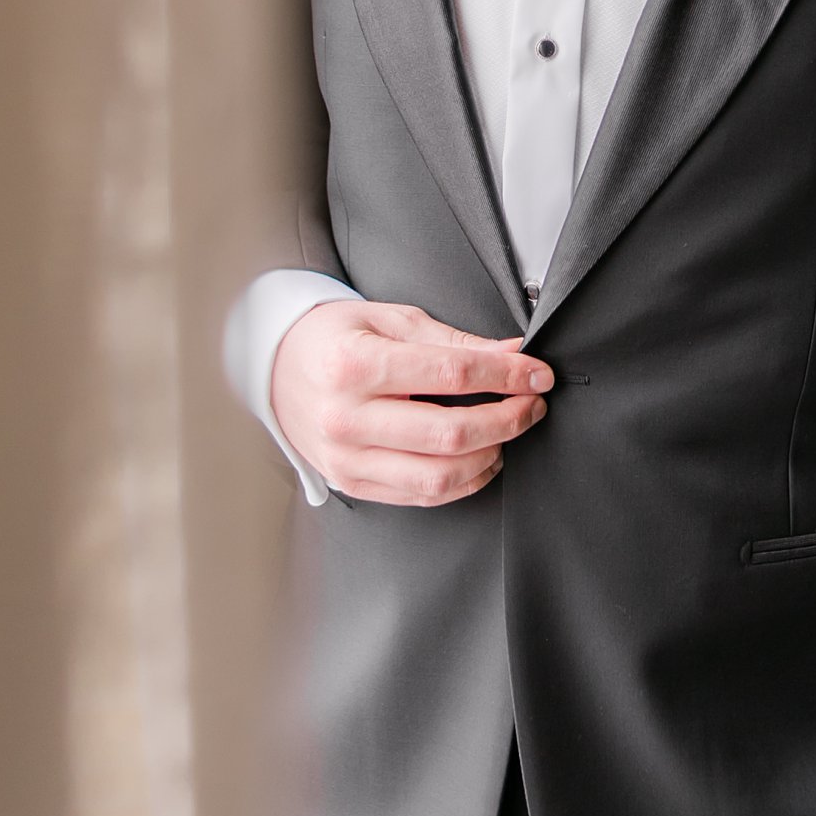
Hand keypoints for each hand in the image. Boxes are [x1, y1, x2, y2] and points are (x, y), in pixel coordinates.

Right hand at [270, 299, 553, 505]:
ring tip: (508, 430)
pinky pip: (420, 495)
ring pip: (438, 476)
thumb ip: (455, 342)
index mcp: (356, 365)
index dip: (506, 376)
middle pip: (450, 433)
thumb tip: (513, 355)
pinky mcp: (352, 483)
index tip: (538, 374)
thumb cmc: (337, 338)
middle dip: (509, 419)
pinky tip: (481, 457)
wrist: (277, 368)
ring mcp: (347, 458)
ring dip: (491, 455)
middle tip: (532, 403)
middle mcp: (347, 418)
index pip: (451, 374)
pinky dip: (463, 481)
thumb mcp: (392, 320)